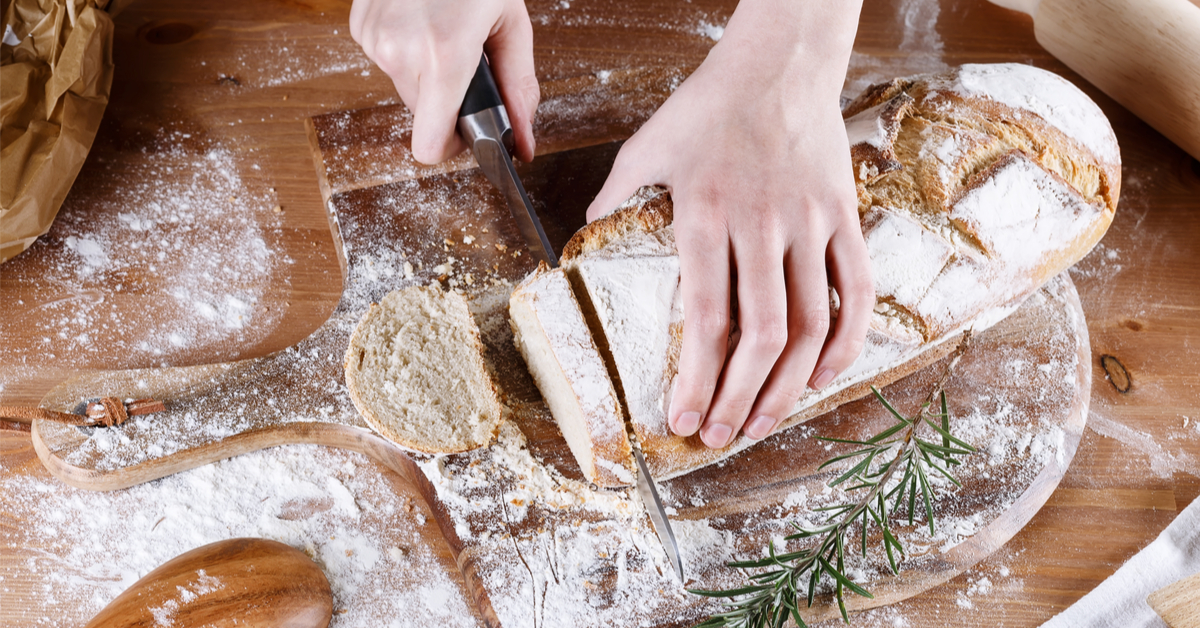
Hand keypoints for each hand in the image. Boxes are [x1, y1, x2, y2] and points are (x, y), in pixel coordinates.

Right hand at [349, 0, 539, 163]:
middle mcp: (402, 52)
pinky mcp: (360, 27)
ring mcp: (375, 39)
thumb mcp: (511, 26)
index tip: (465, 132)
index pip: (429, 146)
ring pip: (405, 88)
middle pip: (423, 116)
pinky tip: (421, 21)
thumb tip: (523, 143)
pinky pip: (387, 62)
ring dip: (426, 74)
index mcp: (444, 57)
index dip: (450, 147)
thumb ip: (519, 90)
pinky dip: (407, 51)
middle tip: (465, 62)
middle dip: (446, 99)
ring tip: (443, 33)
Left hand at [585, 0, 871, 447]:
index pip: (705, 318)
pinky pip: (856, 290)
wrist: (780, 63)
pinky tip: (825, 375)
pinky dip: (847, 340)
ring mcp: (810, 224)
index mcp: (706, 216)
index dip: (697, 378)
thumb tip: (580, 230)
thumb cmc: (709, 105)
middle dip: (739, 399)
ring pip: (810, 324)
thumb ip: (615, 193)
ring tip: (765, 422)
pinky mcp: (845, 217)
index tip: (684, 420)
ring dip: (789, 385)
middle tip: (722, 436)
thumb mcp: (647, 144)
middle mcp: (762, 227)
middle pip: (760, 336)